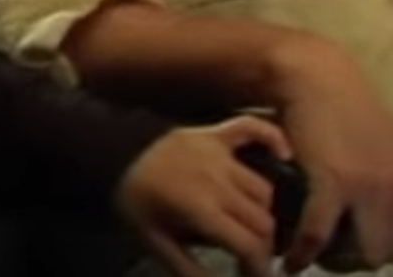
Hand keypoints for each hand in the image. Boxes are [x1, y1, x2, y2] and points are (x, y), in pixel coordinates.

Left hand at [117, 116, 290, 276]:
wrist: (109, 155)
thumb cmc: (133, 202)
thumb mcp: (154, 243)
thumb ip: (189, 270)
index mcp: (200, 209)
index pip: (251, 245)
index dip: (259, 269)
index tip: (253, 275)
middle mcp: (216, 180)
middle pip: (263, 221)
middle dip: (262, 246)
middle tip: (249, 256)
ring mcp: (218, 153)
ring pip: (264, 189)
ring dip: (264, 212)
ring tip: (250, 226)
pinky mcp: (215, 133)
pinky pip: (254, 130)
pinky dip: (273, 140)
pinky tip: (283, 157)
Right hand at [271, 43, 392, 272]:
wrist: (315, 75)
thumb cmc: (337, 107)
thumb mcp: (375, 149)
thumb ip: (379, 180)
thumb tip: (366, 209)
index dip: (365, 250)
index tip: (338, 246)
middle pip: (381, 255)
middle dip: (349, 260)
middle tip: (320, 251)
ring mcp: (368, 189)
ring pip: (357, 255)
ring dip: (329, 259)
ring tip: (306, 251)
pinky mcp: (333, 183)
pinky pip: (318, 235)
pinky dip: (303, 252)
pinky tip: (290, 255)